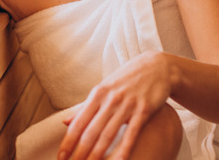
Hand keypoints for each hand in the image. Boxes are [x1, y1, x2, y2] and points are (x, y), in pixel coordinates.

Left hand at [58, 51, 173, 159]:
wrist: (157, 67)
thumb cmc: (127, 80)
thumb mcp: (104, 89)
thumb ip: (85, 107)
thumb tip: (64, 121)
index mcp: (97, 94)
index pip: (78, 123)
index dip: (68, 142)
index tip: (61, 156)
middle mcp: (109, 100)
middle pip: (91, 132)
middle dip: (80, 152)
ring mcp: (127, 105)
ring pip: (108, 135)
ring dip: (97, 155)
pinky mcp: (144, 110)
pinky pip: (131, 133)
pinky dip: (124, 149)